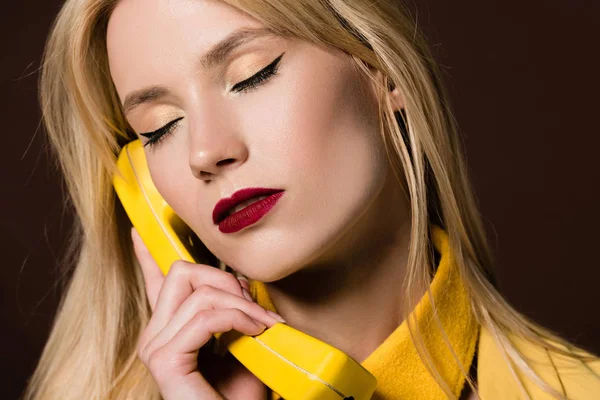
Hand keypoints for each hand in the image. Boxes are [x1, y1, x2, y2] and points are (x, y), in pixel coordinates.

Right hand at [131, 228, 283, 399]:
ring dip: (242, 304)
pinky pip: (207, 316)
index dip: (147, 255)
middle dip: (226, 279)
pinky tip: (257, 332)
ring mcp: (156, 347)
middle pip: (183, 272)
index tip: (138, 232)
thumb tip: (240, 281)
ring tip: (264, 326)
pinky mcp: (166, 360)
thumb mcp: (243, 341)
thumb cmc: (242, 395)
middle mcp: (155, 335)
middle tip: (256, 308)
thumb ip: (234, 311)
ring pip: (199, 291)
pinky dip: (239, 319)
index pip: (155, 284)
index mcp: (171, 330)